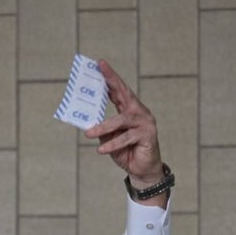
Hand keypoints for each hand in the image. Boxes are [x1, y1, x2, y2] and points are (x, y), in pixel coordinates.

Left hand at [83, 60, 163, 186]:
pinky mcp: (148, 135)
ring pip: (121, 120)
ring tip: (88, 134)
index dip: (110, 77)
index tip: (100, 64)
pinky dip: (113, 144)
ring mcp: (145, 122)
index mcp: (129, 109)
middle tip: (100, 70)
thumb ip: (102, 129)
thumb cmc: (126, 152)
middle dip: (111, 80)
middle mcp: (139, 112)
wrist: (142, 171)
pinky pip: (127, 138)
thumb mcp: (109, 139)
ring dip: (103, 126)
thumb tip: (87, 122)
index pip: (119, 90)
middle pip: (125, 93)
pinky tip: (101, 149)